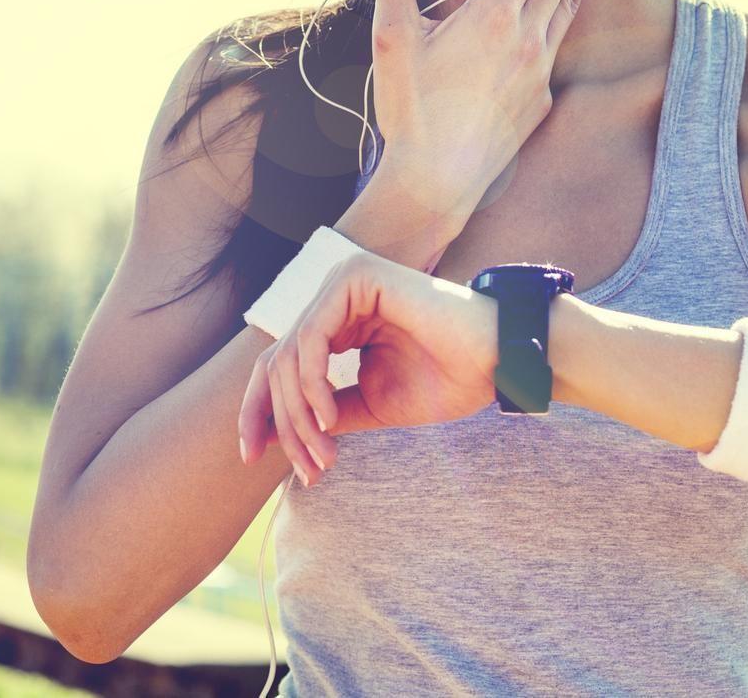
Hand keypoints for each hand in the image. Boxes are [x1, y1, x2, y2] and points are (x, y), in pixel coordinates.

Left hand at [238, 252, 498, 485]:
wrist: (497, 363)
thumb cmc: (445, 381)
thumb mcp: (370, 403)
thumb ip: (324, 409)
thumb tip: (274, 432)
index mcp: (337, 322)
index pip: (279, 365)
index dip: (258, 411)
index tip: (250, 456)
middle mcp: (333, 297)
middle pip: (277, 363)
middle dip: (281, 422)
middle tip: (306, 469)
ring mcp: (342, 282)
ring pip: (290, 355)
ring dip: (300, 414)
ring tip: (324, 453)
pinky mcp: (355, 277)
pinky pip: (311, 338)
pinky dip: (313, 385)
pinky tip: (327, 419)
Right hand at [361, 0, 620, 239]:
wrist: (437, 181)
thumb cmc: (410, 108)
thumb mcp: (392, 35)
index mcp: (496, 14)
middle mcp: (529, 37)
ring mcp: (540, 71)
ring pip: (569, 8)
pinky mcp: (540, 101)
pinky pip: (555, 48)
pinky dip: (561, 17)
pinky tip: (556, 16)